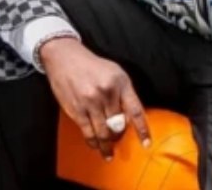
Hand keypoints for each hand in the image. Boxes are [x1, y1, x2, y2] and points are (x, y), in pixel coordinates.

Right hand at [39, 37, 150, 159]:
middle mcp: (107, 92)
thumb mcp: (115, 73)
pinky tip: (95, 146)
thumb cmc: (92, 66)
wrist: (65, 58)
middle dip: (119, 135)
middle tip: (118, 140)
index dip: (142, 130)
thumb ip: (124, 93)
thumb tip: (129, 118)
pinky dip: (93, 142)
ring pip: (103, 132)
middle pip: (119, 125)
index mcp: (121, 83)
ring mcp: (91, 102)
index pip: (135, 111)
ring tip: (108, 153)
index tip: (146, 144)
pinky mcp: (77, 109)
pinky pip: (88, 132)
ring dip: (107, 145)